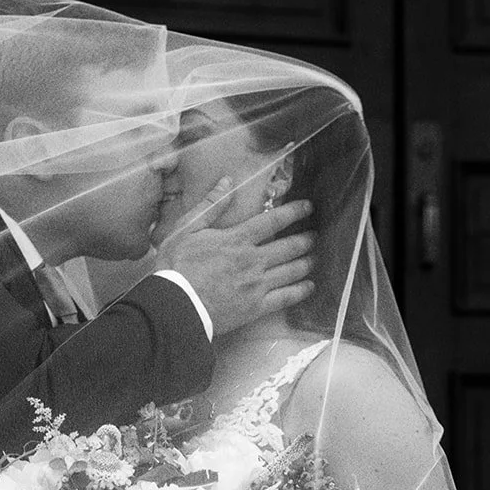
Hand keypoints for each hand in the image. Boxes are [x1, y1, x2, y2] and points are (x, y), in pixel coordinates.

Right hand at [154, 179, 315, 336]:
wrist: (175, 305)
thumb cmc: (176, 267)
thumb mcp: (187, 229)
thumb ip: (211, 205)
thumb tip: (227, 182)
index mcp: (238, 239)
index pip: (273, 220)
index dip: (294, 211)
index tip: (308, 207)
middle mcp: (253, 260)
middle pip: (289, 247)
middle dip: (305, 240)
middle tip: (314, 236)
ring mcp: (257, 285)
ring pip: (291, 271)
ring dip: (306, 263)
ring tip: (314, 258)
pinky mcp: (255, 308)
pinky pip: (285, 298)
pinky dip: (300, 291)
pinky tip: (309, 286)